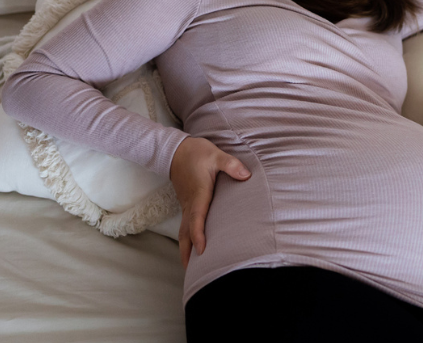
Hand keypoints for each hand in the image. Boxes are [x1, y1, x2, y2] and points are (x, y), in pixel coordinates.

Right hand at [169, 136, 250, 268]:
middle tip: (191, 272)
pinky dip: (187, 239)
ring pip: (183, 231)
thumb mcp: (215, 155)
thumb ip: (230, 165)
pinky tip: (192, 247)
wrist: (176, 150)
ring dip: (186, 248)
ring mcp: (186, 205)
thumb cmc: (196, 153)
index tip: (202, 251)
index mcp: (198, 195)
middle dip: (187, 252)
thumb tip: (246, 175)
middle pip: (185, 233)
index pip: (196, 219)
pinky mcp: (187, 204)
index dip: (198, 236)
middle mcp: (190, 204)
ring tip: (190, 267)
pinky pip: (185, 225)